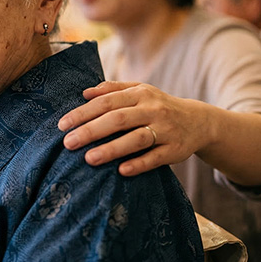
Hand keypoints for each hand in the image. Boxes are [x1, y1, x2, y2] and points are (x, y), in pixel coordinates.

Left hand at [58, 81, 213, 176]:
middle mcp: (153, 110)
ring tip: (88, 159)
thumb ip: (112, 90)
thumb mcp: (138, 91)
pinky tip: (121, 171)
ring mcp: (166, 130)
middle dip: (91, 131)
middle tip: (68, 143)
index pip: (107, 102)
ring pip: (137, 139)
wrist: (198, 121)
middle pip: (118, 119)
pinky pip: (156, 158)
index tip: (62, 125)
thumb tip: (84, 93)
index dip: (83, 112)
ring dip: (112, 149)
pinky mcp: (176, 150)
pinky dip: (139, 164)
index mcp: (140, 94)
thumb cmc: (157, 106)